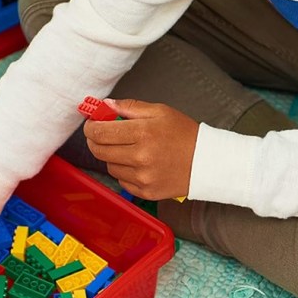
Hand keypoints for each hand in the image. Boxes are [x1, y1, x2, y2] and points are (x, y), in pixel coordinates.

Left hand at [82, 98, 197, 200]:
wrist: (206, 162)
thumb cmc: (184, 134)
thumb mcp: (160, 111)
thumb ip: (129, 107)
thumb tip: (105, 105)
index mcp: (143, 133)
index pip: (100, 132)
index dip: (91, 127)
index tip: (92, 123)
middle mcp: (140, 157)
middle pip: (99, 150)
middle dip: (95, 140)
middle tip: (102, 134)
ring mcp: (142, 177)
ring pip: (109, 165)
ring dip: (112, 155)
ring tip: (128, 148)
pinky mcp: (145, 192)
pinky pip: (121, 180)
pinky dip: (124, 170)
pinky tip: (137, 163)